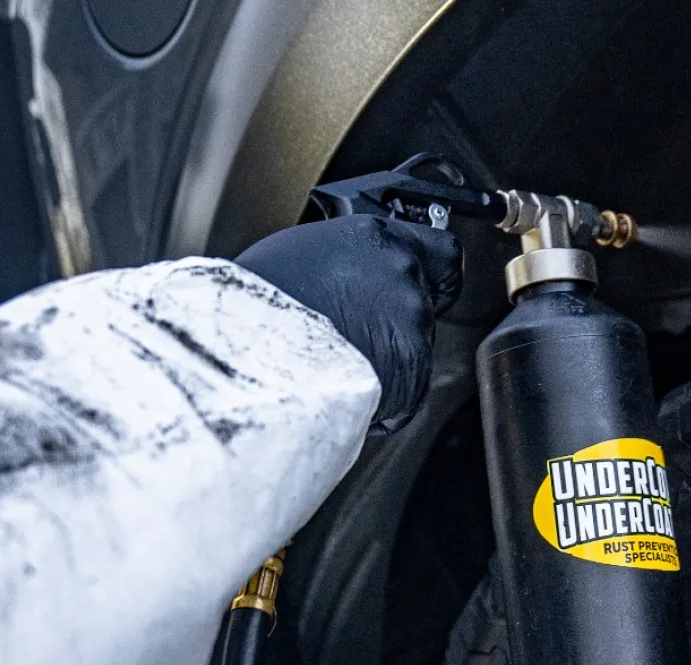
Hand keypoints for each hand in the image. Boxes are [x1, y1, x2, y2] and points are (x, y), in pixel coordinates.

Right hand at [234, 216, 461, 432]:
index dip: (434, 277)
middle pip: (422, 308)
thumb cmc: (254, 302)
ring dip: (386, 362)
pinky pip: (405, 392)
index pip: (442, 252)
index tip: (429, 289)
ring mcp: (412, 322)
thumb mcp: (300, 255)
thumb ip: (346, 265)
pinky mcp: (412, 370)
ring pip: (413, 351)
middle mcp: (402, 274)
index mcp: (375, 239)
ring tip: (335, 365)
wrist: (248, 352)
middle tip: (353, 339)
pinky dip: (382, 399)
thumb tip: (354, 282)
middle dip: (396, 327)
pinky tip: (342, 388)